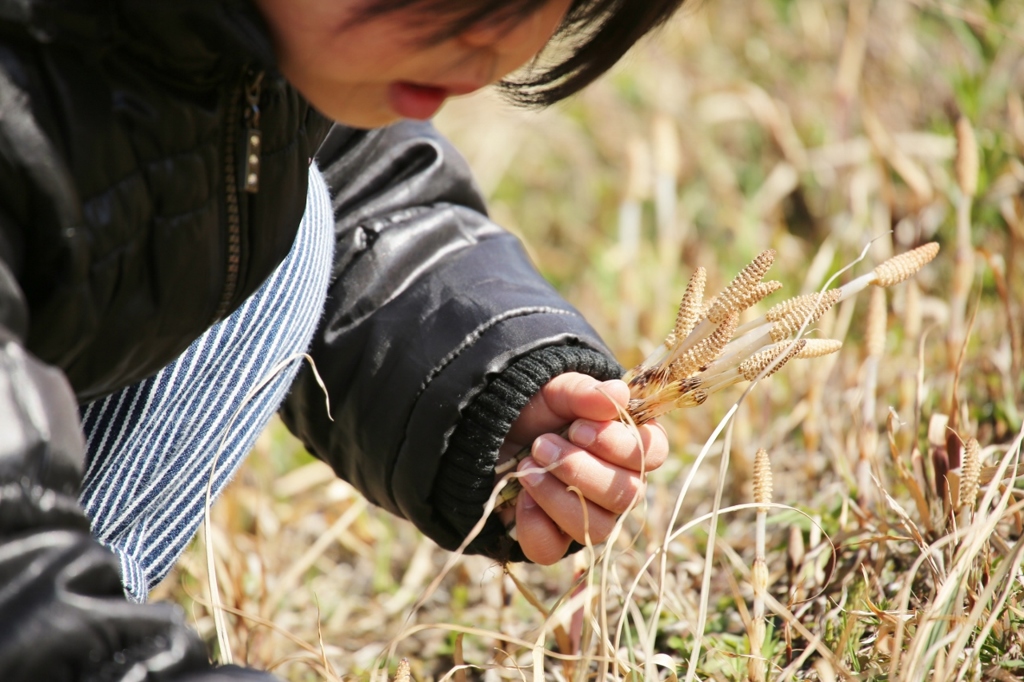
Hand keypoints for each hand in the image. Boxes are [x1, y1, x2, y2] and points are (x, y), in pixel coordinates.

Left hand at [497, 373, 667, 563]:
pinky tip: (521, 496)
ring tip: (528, 466)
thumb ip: (583, 392)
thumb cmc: (537, 410)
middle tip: (541, 444)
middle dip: (580, 469)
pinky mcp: (554, 539)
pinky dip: (534, 523)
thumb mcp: (554, 391)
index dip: (618, 446)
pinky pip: (553, 549)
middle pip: (627, 495)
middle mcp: (619, 485)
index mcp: (630, 445)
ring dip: (557, 495)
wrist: (492, 432)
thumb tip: (619, 394)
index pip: (652, 454)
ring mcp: (590, 517)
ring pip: (598, 527)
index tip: (578, 429)